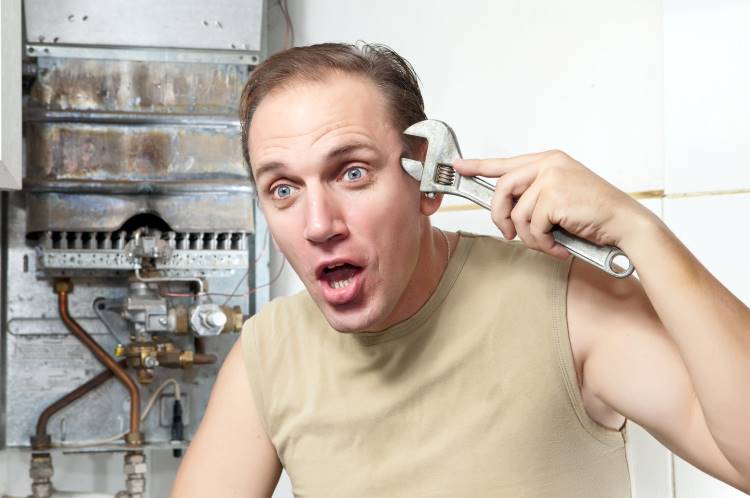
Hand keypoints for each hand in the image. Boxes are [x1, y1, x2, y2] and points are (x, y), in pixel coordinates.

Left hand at [453, 150, 649, 259]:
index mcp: (549, 160)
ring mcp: (552, 178)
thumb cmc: (595, 213)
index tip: (460, 167)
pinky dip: (543, 243)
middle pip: (502, 189)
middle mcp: (549, 164)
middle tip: (507, 233)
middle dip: (499, 217)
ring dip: (530, 237)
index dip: (479, 166)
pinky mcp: (555, 196)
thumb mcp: (561, 196)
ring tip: (549, 242)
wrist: (625, 223)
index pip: (506, 163)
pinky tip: (560, 245)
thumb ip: (535, 195)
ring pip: (517, 214)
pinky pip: (532, 227)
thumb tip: (505, 208)